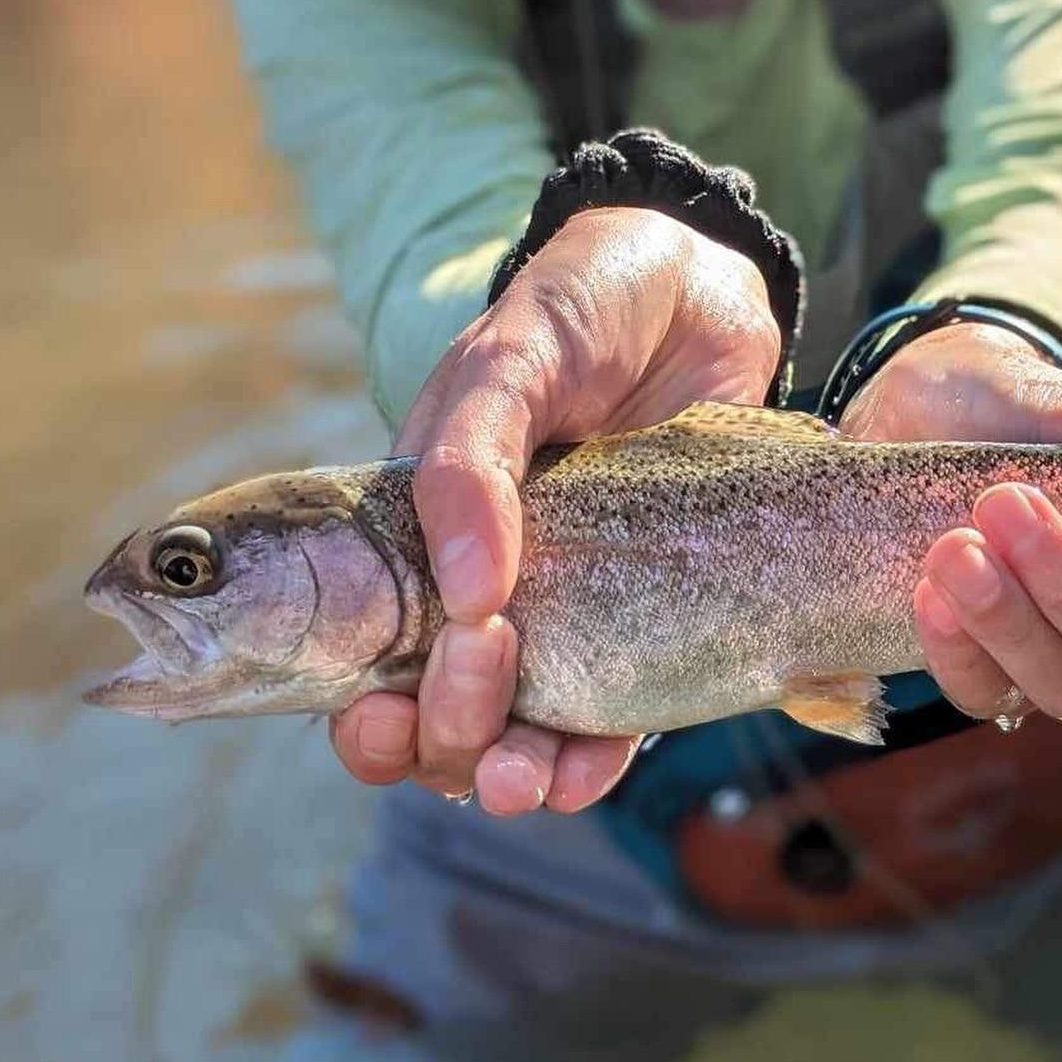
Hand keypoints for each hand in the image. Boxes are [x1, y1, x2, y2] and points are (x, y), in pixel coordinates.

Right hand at [329, 207, 780, 812]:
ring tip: (524, 780)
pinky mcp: (651, 607)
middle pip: (441, 711)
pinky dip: (595, 756)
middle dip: (443, 734)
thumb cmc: (580, 307)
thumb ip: (468, 462)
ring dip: (512, 772)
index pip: (368, 651)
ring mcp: (573, 601)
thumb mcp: (505, 361)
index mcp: (422, 532)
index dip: (364, 709)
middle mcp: (488, 584)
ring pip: (524, 728)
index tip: (380, 710)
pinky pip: (616, 707)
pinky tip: (586, 770)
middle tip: (478, 678)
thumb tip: (467, 594)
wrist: (698, 282)